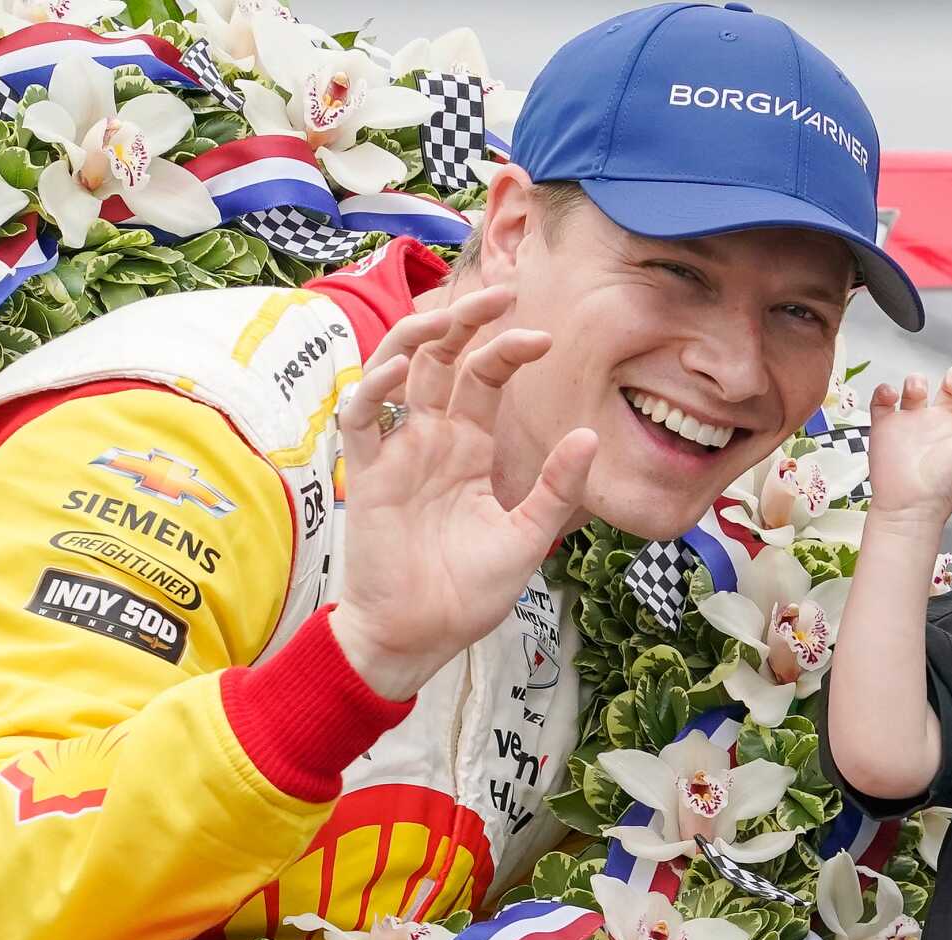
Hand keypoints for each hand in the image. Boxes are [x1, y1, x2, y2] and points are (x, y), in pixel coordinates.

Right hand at [329, 286, 598, 699]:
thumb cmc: (469, 592)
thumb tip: (590, 436)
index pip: (485, 377)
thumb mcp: (527, 536)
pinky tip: (400, 372)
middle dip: (466, 320)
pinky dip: (375, 391)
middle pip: (441, 358)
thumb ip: (556, 488)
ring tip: (448, 313)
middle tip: (500, 291)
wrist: (420, 636)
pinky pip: (361, 422)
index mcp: (470, 447)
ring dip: (418, 336)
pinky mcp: (365, 477)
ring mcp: (396, 452)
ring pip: (396, 371)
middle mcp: (432, 439)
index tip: (544, 337)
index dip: (508, 349)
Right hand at [864, 359, 951, 527]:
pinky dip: (884, 392)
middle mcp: (939, 424)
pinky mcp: (887, 427)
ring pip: (914, 389)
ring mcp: (912, 423)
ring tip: (915, 390)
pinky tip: (889, 395)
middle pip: (950, 388)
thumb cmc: (940, 489)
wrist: (907, 508)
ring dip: (915, 382)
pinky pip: (883, 401)